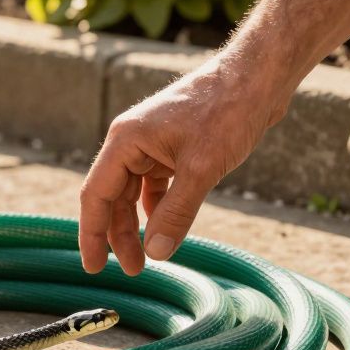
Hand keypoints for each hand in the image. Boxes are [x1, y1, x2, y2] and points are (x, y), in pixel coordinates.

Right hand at [79, 54, 289, 274]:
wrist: (257, 79)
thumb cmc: (227, 112)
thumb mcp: (201, 169)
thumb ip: (176, 213)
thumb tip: (157, 252)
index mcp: (125, 140)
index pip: (96, 195)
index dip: (92, 234)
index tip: (93, 267)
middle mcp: (131, 141)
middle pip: (113, 196)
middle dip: (118, 234)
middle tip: (132, 270)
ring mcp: (152, 143)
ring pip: (134, 192)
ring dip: (138, 224)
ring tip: (148, 255)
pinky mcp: (173, 146)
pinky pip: (155, 183)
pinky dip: (158, 207)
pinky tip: (165, 226)